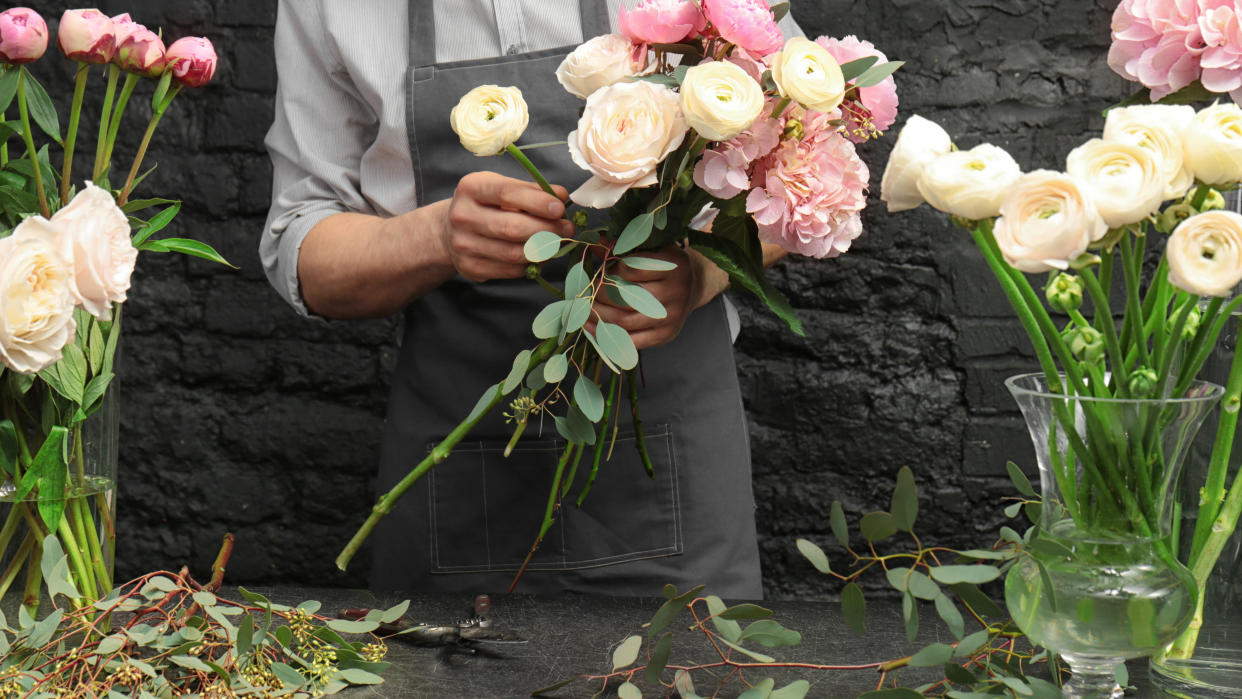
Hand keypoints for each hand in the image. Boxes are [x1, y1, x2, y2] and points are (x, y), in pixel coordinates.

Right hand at [441, 171, 572, 281]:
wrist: (449, 231)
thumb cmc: (486, 204)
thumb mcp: (501, 187)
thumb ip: (531, 190)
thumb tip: (562, 197)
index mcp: (471, 188)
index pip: (507, 193)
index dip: (537, 202)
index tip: (560, 208)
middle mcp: (463, 216)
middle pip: (512, 227)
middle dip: (546, 229)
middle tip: (567, 228)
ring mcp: (464, 244)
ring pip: (513, 253)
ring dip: (544, 250)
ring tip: (559, 242)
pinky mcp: (470, 267)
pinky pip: (510, 270)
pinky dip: (532, 264)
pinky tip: (542, 255)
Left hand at [591, 245, 714, 349]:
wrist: (695, 284)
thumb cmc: (665, 264)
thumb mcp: (650, 249)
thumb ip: (622, 248)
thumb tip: (592, 243)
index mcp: (672, 263)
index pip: (630, 269)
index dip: (608, 272)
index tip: (596, 273)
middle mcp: (676, 290)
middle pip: (626, 296)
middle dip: (598, 296)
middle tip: (583, 293)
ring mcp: (673, 315)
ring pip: (626, 320)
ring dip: (599, 317)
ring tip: (582, 311)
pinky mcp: (667, 334)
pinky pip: (633, 341)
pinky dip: (609, 337)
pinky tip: (592, 329)